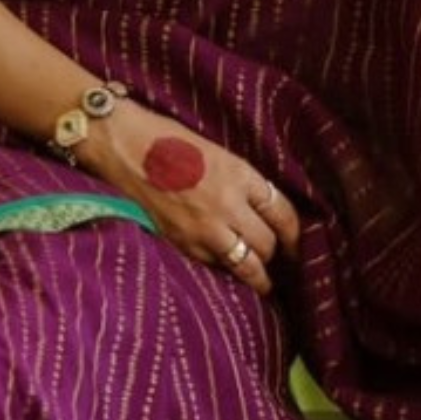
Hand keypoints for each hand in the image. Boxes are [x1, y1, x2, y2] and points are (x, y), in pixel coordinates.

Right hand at [77, 101, 299, 297]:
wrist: (124, 146)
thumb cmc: (168, 138)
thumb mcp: (216, 151)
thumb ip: (240, 180)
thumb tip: (262, 206)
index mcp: (240, 174)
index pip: (283, 212)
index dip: (294, 233)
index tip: (296, 241)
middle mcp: (228, 204)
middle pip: (269, 243)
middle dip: (278, 254)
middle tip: (280, 260)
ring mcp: (205, 228)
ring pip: (248, 265)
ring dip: (259, 276)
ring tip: (264, 281)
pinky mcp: (183, 243)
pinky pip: (216, 267)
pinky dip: (225, 272)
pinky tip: (228, 273)